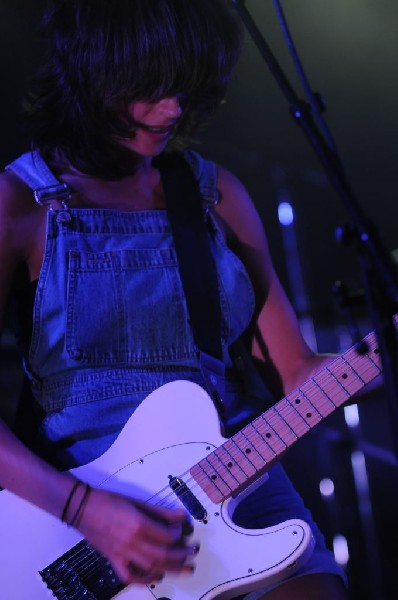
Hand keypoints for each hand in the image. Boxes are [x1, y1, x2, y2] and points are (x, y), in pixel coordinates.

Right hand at [76, 487, 196, 584]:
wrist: (83, 508)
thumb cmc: (109, 501)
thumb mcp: (138, 501)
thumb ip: (160, 511)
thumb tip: (180, 516)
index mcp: (139, 525)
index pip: (166, 536)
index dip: (179, 535)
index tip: (183, 531)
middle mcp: (132, 542)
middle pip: (163, 555)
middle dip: (182, 556)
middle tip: (193, 552)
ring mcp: (122, 554)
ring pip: (151, 567)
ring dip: (171, 569)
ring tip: (185, 568)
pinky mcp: (114, 560)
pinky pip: (130, 576)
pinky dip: (145, 580)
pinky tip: (156, 577)